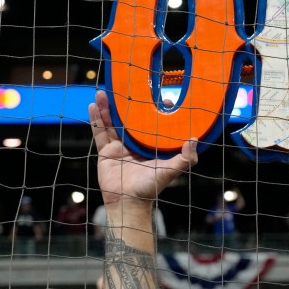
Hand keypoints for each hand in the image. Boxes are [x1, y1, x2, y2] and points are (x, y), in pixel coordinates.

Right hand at [89, 90, 197, 206]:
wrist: (128, 203)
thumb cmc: (150, 188)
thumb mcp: (170, 171)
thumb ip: (185, 158)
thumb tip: (194, 140)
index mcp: (150, 146)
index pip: (151, 123)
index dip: (153, 110)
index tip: (155, 95)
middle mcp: (135, 144)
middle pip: (128, 119)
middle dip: (125, 104)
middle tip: (124, 86)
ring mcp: (119, 147)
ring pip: (112, 122)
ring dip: (107, 107)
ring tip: (104, 91)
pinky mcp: (106, 152)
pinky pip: (100, 133)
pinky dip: (96, 119)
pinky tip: (94, 105)